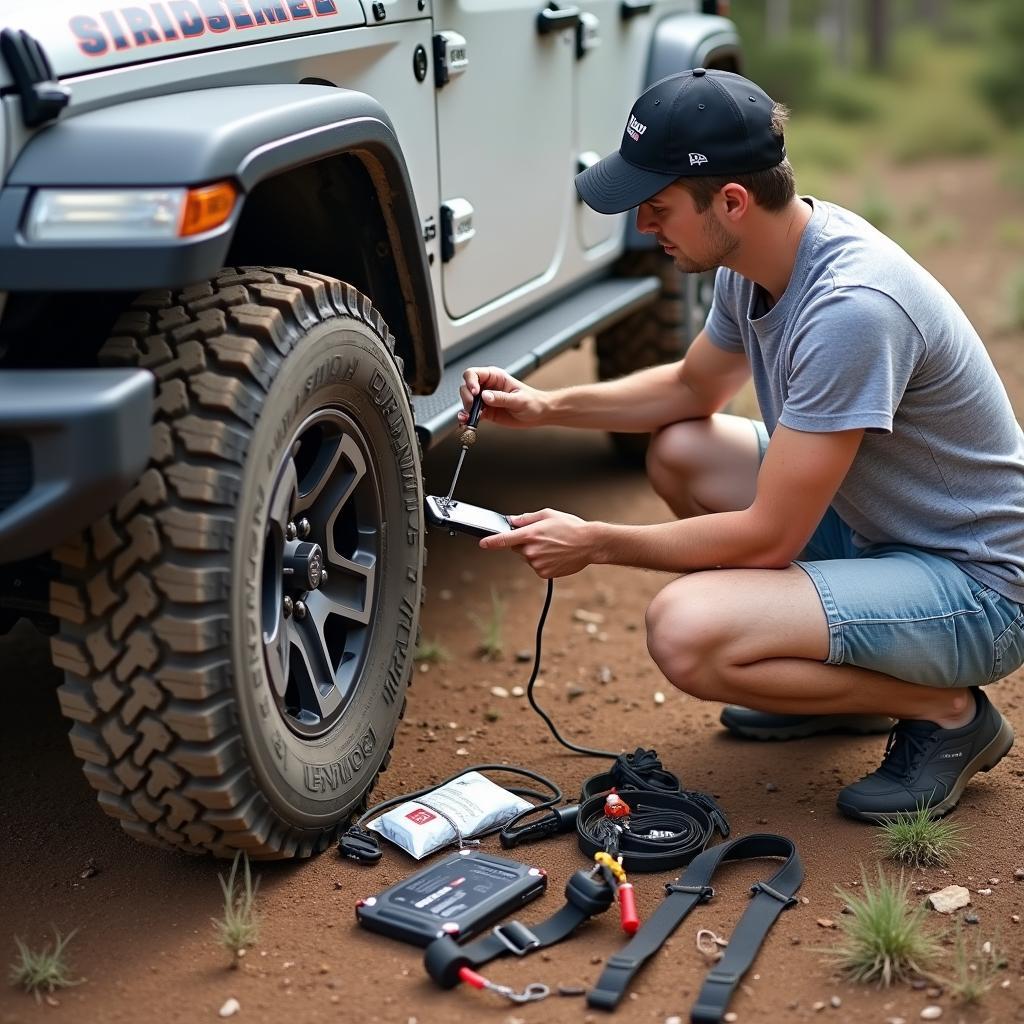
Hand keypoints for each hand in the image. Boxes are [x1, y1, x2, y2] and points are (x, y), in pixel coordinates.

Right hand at [459, 366, 547, 428]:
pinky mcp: (486, 412)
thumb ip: (501, 398)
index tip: (475, 392)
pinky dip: (468, 419)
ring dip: (465, 410)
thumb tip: (485, 396)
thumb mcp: (519, 399)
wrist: (539, 414)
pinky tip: (467, 423)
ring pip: (467, 401)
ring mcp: (485, 400)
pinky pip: (472, 414)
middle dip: (467, 398)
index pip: (474, 374)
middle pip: (466, 387)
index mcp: (495, 377)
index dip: (470, 381)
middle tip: (473, 408)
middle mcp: (487, 387)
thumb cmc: (533, 402)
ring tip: (468, 418)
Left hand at [479, 509, 595, 577]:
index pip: (503, 539)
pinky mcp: (544, 573)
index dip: (490, 542)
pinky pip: (536, 566)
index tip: (482, 544)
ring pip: (527, 558)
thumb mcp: (548, 515)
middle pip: (516, 548)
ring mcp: (537, 563)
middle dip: (524, 543)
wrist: (589, 544)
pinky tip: (555, 555)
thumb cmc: (570, 527)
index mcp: (530, 534)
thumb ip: (526, 518)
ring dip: (534, 552)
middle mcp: (531, 550)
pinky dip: (542, 561)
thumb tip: (511, 521)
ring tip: (553, 546)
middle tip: (542, 537)